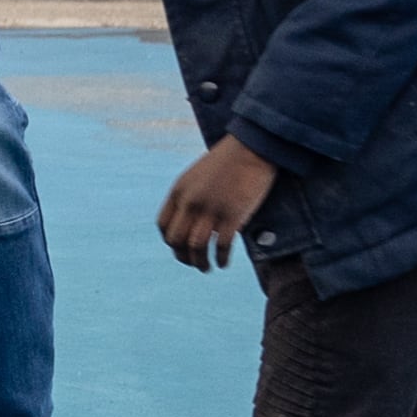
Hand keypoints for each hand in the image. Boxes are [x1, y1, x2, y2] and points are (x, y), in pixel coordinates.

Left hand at [157, 138, 279, 270]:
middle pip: (176, 240)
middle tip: (194, 263)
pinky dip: (221, 259)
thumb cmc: (228, 161)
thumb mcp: (198, 177)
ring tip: (207, 268)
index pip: (163, 226)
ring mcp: (210, 210)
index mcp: (179, 191)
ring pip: (196, 248)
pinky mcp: (232, 216)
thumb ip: (190, 197)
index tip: (180, 248)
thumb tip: (191, 221)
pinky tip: (224, 263)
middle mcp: (190, 202)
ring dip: (200, 263)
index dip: (170, 242)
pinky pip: (221, 246)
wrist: (252, 148)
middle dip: (183, 256)